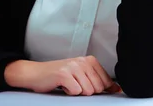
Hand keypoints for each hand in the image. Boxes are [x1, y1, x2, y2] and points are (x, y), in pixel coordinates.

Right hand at [4, 56, 121, 95]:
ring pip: (87, 91)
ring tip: (68, 84)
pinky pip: (76, 92)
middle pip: (97, 88)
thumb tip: (116, 88)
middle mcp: (83, 61)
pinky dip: (68, 93)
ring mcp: (74, 66)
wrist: (36, 73)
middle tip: (74, 84)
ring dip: (76, 92)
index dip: (96, 89)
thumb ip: (99, 81)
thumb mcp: (82, 75)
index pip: (105, 82)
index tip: (84, 84)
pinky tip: (62, 85)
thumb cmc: (59, 76)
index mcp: (90, 60)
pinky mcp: (64, 74)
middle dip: (86, 91)